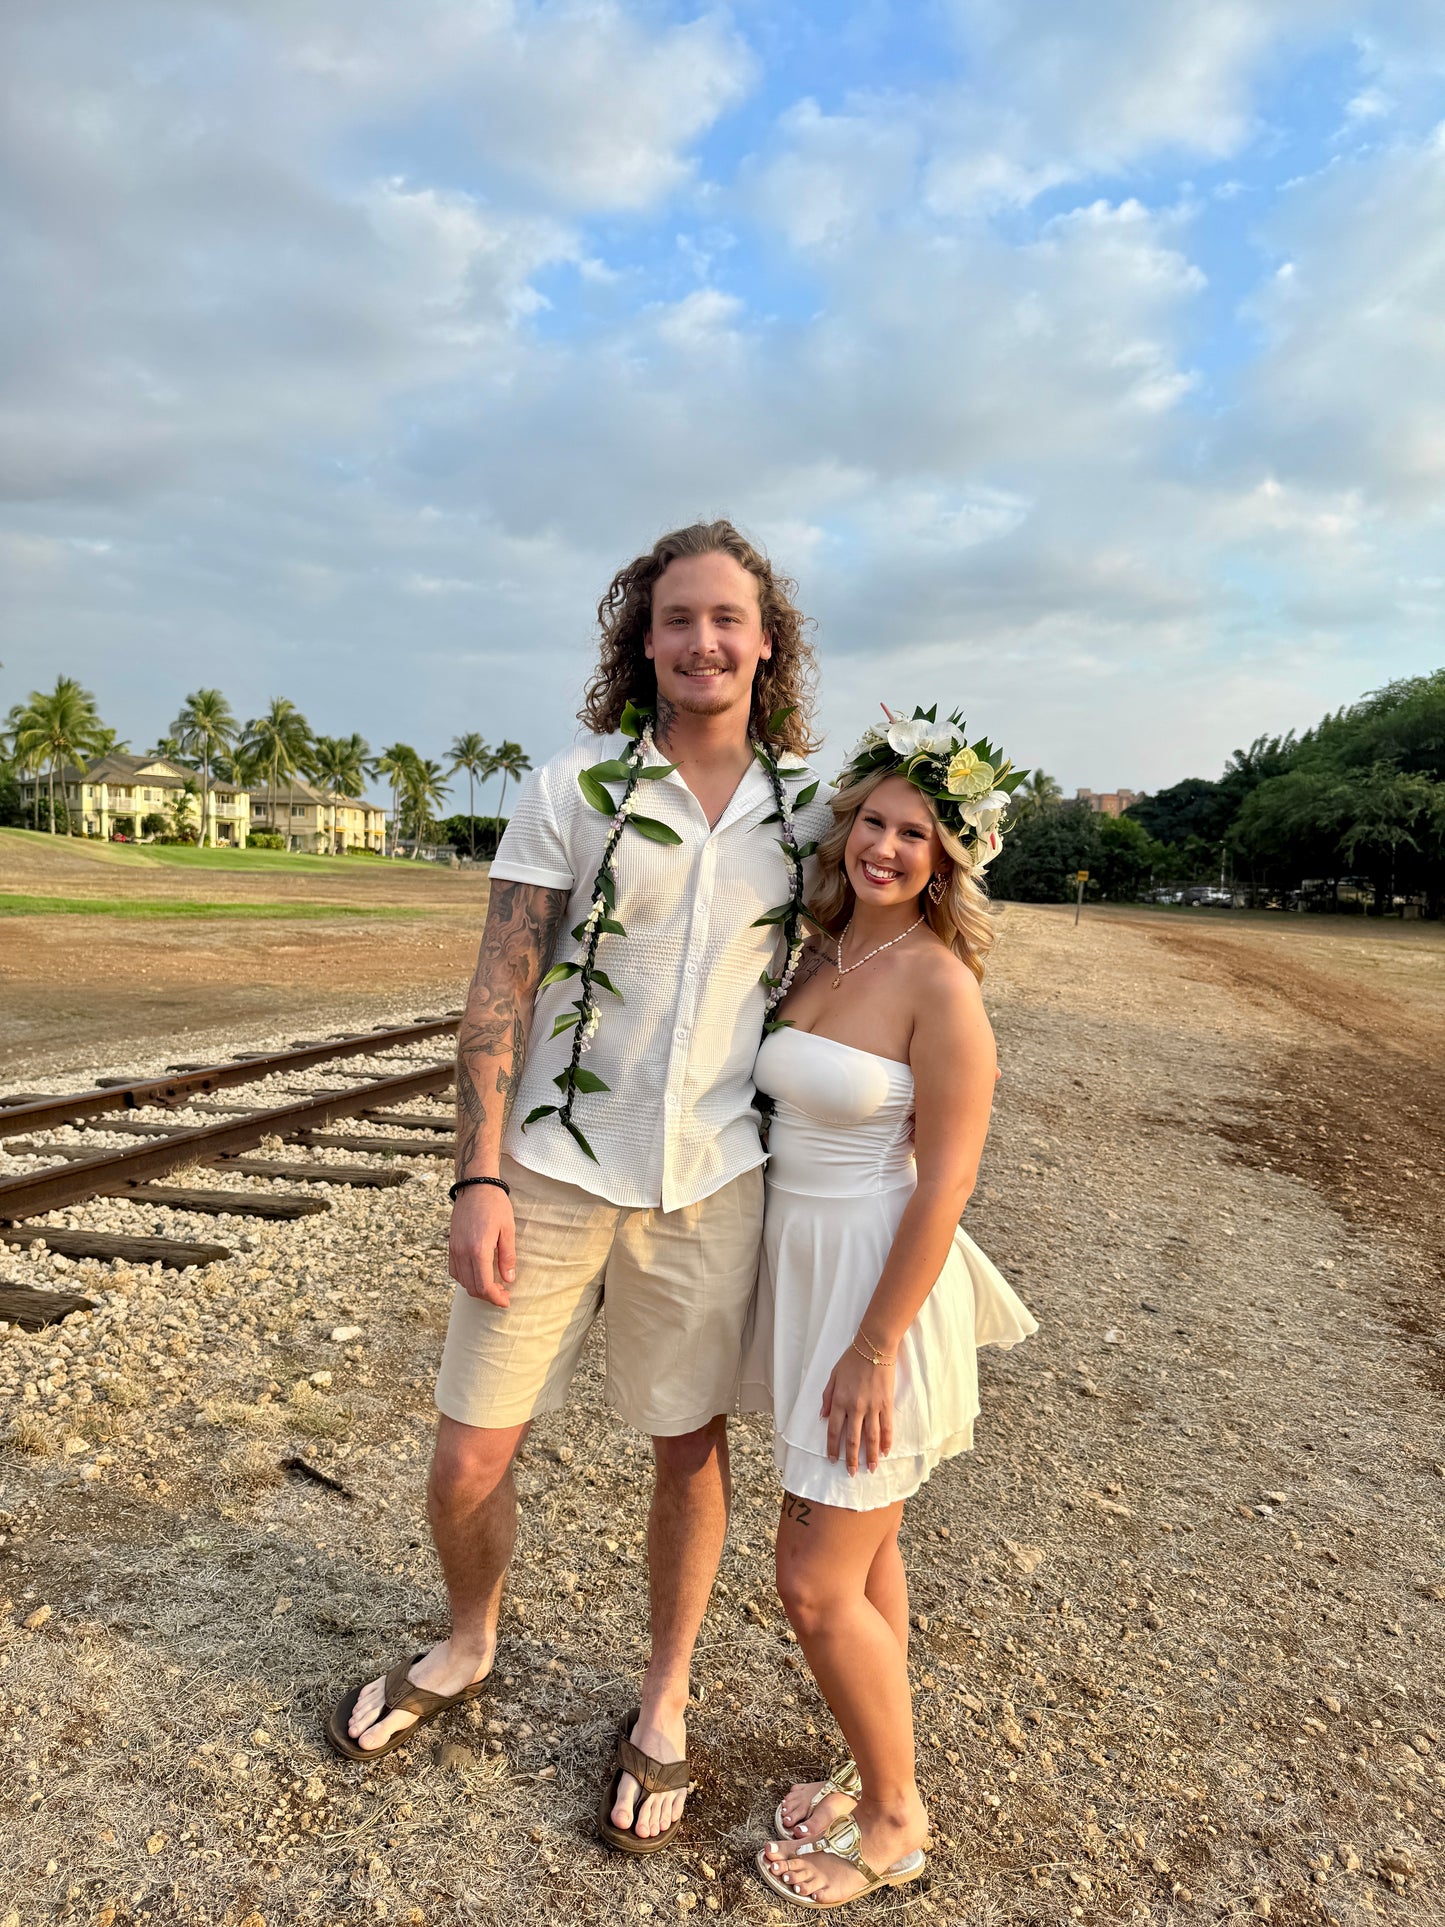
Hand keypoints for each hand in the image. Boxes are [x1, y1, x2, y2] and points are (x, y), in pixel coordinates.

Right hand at [447, 1183, 516, 1306]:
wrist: (475, 1185)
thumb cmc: (495, 1204)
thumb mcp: (508, 1229)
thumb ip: (508, 1257)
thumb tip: (508, 1279)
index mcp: (478, 1249)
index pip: (484, 1285)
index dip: (495, 1298)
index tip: (506, 1300)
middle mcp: (462, 1252)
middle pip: (472, 1287)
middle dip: (488, 1296)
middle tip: (503, 1294)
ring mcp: (454, 1249)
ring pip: (462, 1281)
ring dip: (477, 1288)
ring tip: (493, 1285)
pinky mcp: (451, 1245)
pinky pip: (455, 1270)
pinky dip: (466, 1278)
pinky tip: (478, 1274)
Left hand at [820, 1345, 894, 1475]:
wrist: (874, 1347)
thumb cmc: (852, 1360)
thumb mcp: (833, 1376)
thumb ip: (827, 1397)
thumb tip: (823, 1417)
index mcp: (840, 1401)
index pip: (834, 1430)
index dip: (833, 1447)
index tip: (832, 1460)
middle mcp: (855, 1407)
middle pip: (852, 1439)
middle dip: (851, 1459)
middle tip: (851, 1473)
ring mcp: (872, 1407)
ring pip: (871, 1437)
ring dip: (871, 1456)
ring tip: (871, 1469)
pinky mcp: (886, 1404)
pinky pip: (887, 1427)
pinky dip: (886, 1441)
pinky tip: (886, 1452)